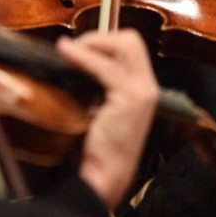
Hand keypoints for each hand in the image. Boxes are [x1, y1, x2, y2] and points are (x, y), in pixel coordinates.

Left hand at [56, 29, 158, 209]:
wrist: (104, 179)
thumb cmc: (98, 150)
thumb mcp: (100, 111)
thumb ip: (96, 87)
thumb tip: (73, 64)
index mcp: (142, 89)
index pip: (131, 48)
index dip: (104, 42)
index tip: (79, 49)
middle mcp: (148, 87)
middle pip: (131, 40)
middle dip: (100, 37)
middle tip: (74, 47)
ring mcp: (142, 92)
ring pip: (123, 46)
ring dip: (91, 43)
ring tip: (67, 50)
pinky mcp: (130, 98)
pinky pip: (105, 67)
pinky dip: (83, 56)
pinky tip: (67, 54)